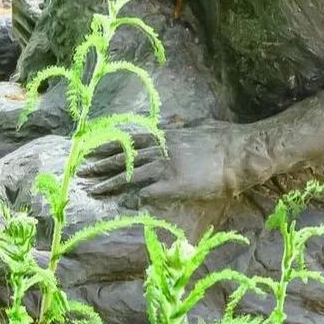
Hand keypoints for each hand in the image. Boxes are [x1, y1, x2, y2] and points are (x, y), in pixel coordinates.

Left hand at [77, 121, 250, 206]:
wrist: (241, 152)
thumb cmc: (225, 138)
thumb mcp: (199, 124)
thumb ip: (183, 124)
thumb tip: (175, 119)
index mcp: (167, 134)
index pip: (130, 140)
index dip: (110, 146)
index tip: (92, 150)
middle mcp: (162, 148)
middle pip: (125, 157)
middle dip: (101, 164)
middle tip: (82, 171)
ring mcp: (169, 165)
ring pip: (131, 174)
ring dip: (110, 183)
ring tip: (93, 190)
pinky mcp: (177, 183)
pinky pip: (150, 191)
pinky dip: (135, 197)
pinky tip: (123, 204)